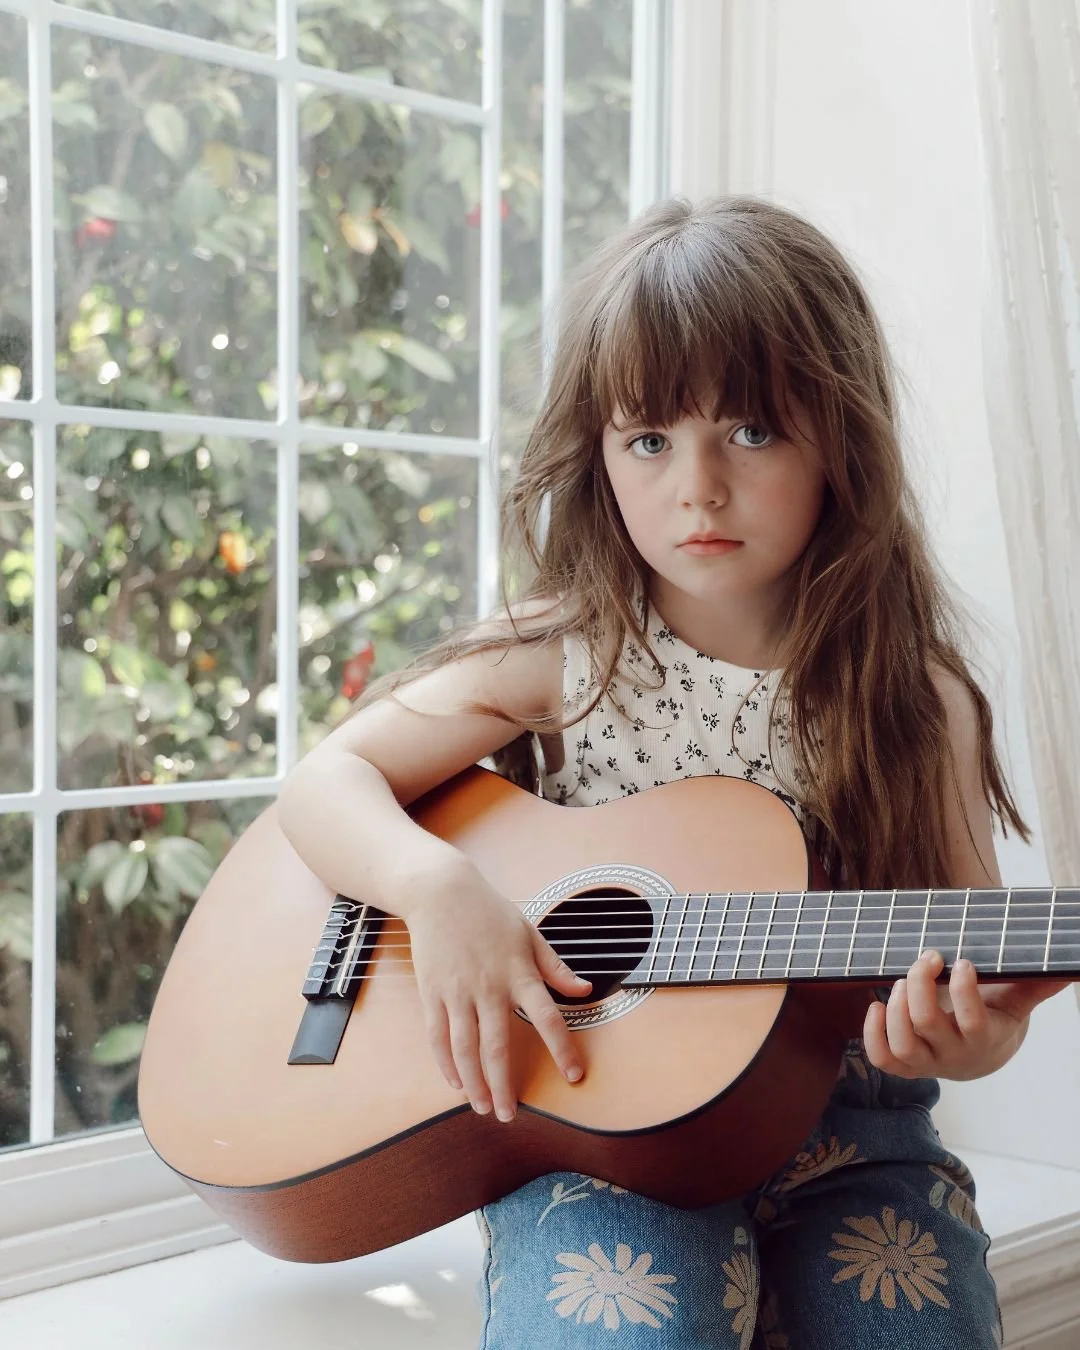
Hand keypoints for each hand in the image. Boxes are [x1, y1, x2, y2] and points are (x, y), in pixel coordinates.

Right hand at [404, 860, 590, 1122]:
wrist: (441, 892)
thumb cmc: (490, 912)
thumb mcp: (530, 934)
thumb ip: (557, 968)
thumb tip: (585, 991)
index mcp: (519, 973)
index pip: (547, 1018)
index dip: (562, 1049)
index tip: (574, 1076)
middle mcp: (488, 987)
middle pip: (497, 1046)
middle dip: (503, 1086)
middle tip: (508, 1116)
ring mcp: (457, 991)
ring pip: (464, 1048)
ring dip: (474, 1083)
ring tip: (482, 1108)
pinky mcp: (432, 992)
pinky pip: (437, 1036)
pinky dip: (446, 1063)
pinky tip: (456, 1082)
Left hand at [863, 949, 1068, 1080]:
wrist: (980, 1056)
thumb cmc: (995, 1017)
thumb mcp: (1015, 1002)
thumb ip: (1035, 985)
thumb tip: (1069, 969)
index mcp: (984, 1039)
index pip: (972, 1018)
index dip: (962, 987)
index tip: (960, 960)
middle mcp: (953, 1055)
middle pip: (926, 1024)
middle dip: (920, 983)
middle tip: (927, 957)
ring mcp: (926, 1063)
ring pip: (901, 1042)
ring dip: (894, 1005)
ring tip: (901, 979)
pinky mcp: (904, 1066)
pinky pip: (881, 1058)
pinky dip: (871, 1032)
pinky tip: (875, 1004)